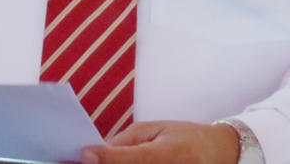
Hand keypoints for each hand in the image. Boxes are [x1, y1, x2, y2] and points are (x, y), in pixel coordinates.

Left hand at [80, 120, 239, 163]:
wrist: (218, 155)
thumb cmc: (184, 137)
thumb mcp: (156, 130)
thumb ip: (126, 142)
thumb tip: (95, 152)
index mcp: (170, 153)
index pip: (133, 158)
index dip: (107, 158)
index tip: (83, 154)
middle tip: (71, 161)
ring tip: (85, 162)